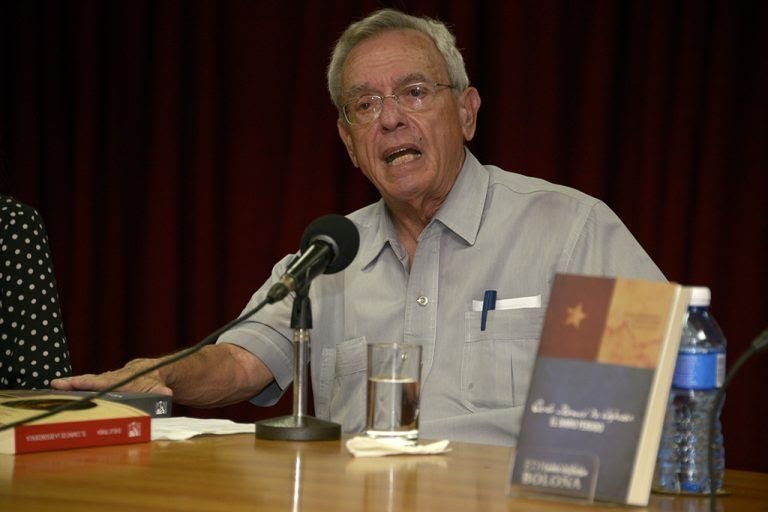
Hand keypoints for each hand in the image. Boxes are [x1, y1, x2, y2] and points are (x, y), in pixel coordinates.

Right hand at [51, 358, 172, 395]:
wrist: (152, 371)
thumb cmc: (152, 382)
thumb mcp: (158, 388)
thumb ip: (160, 392)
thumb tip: (167, 394)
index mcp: (120, 381)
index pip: (103, 382)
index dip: (90, 383)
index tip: (78, 383)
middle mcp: (110, 379)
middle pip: (90, 380)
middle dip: (73, 382)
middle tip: (56, 383)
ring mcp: (104, 380)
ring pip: (86, 382)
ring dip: (69, 386)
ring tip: (52, 388)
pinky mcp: (102, 384)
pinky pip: (87, 386)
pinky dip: (73, 388)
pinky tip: (59, 393)